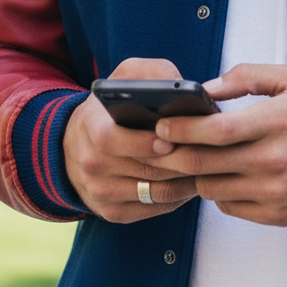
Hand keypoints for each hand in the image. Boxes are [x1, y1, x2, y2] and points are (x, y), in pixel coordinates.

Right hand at [64, 58, 197, 222]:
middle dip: (182, 160)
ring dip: (189, 179)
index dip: (145, 142)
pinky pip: (157, 208)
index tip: (172, 139)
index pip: (112, 140)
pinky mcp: (113, 212)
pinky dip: (181, 196)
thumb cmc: (111, 108)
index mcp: (90, 128)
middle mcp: (91, 164)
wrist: (76, 145)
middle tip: (211, 151)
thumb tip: (180, 85)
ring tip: (210, 164)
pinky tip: (194, 179)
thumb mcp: (124, 78)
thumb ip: (150, 74)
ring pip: (158, 192)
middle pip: (146, 170)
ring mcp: (100, 192)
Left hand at [155, 64, 286, 226]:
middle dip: (173, 154)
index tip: (163, 125)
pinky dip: (219, 192)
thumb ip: (248, 76)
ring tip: (196, 159)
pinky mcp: (276, 214)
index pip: (215, 130)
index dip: (181, 128)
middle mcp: (273, 159)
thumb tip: (208, 88)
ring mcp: (273, 191)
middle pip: (204, 162)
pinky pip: (228, 207)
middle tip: (161, 146)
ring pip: (211, 188)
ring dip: (196, 173)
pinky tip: (226, 176)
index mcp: (276, 122)